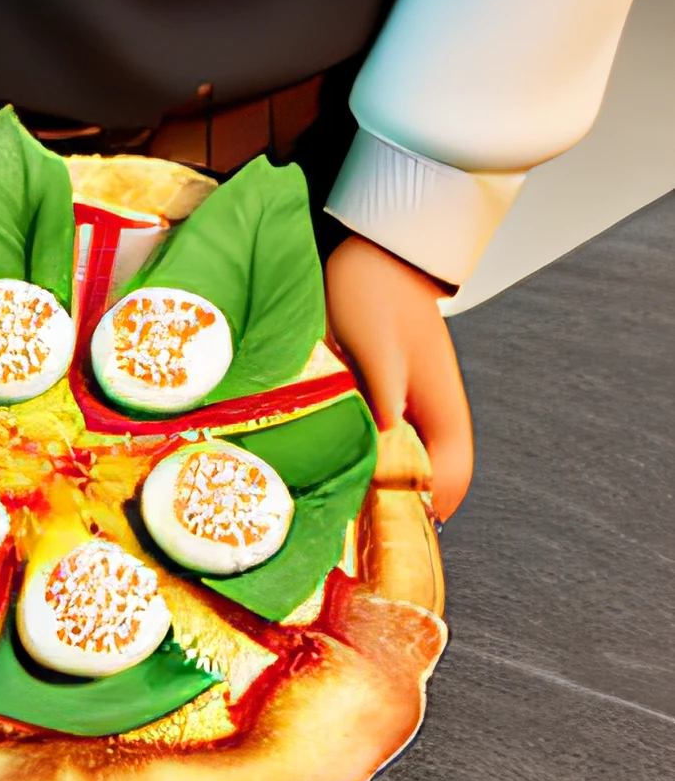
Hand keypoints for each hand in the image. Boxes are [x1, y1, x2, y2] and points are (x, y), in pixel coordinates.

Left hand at [324, 233, 473, 520]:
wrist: (371, 249)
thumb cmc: (373, 292)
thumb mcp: (376, 350)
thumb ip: (383, 401)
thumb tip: (386, 456)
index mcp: (444, 410)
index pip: (448, 485)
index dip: (417, 514)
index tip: (375, 532)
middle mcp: (436, 415)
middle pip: (428, 481)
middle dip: (393, 505)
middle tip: (345, 522)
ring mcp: (416, 405)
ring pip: (406, 463)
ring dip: (377, 480)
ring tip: (334, 496)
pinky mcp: (392, 395)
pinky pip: (387, 441)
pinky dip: (367, 455)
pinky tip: (332, 456)